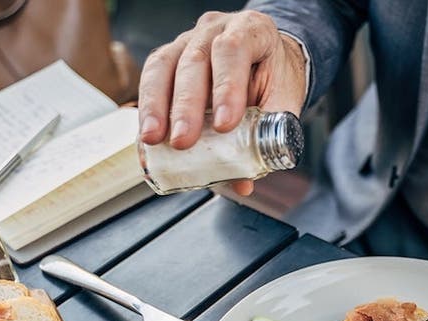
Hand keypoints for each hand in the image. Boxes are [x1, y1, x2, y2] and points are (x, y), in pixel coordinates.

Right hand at [137, 10, 307, 195]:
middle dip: (186, 105)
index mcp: (252, 31)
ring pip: (164, 65)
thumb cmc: (272, 78)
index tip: (224, 125)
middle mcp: (216, 30)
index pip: (234, 50)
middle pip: (195, 60)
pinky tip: (146, 136)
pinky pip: (151, 77)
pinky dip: (147, 109)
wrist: (264, 59)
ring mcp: (188, 40)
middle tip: (182, 141)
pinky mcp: (168, 56)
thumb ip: (266, 138)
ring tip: (153, 139)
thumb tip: (241, 183)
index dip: (227, 87)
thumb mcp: (281, 102)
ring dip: (155, 105)